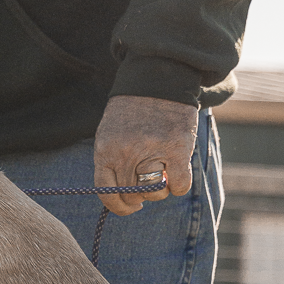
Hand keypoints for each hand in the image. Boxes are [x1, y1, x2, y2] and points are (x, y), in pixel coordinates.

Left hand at [93, 95, 197, 216]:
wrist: (158, 77)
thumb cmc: (134, 108)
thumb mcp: (110, 132)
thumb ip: (112, 161)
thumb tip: (120, 196)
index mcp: (105, 150)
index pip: (107, 193)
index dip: (119, 206)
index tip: (130, 206)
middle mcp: (125, 153)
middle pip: (133, 195)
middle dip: (142, 196)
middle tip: (149, 182)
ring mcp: (151, 151)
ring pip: (155, 193)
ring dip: (161, 189)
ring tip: (162, 171)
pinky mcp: (176, 148)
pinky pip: (178, 185)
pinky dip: (178, 185)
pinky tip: (177, 172)